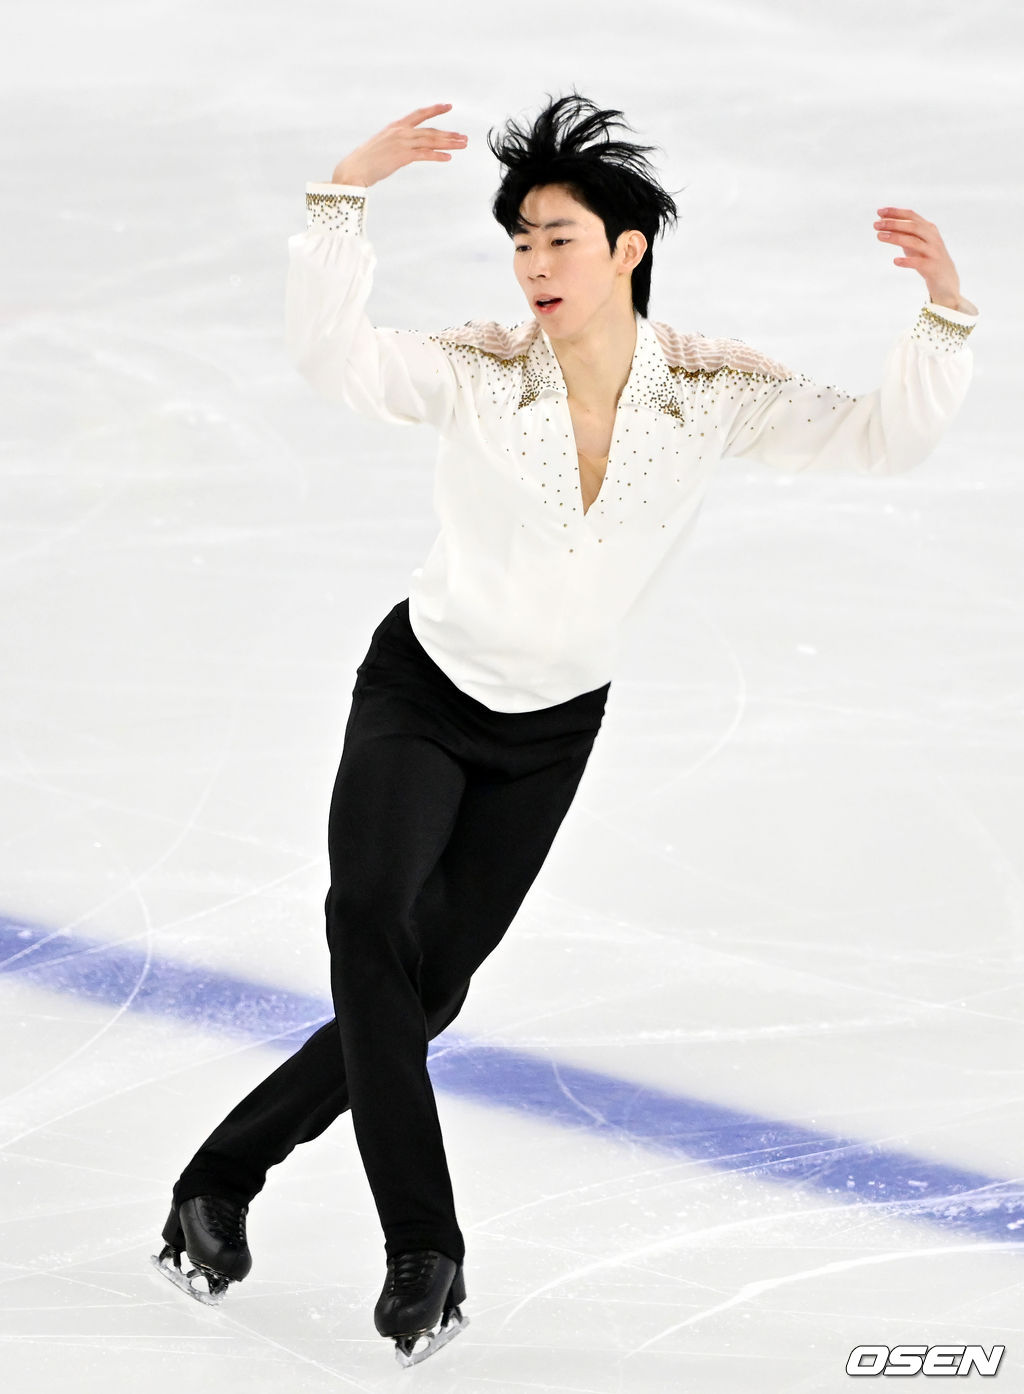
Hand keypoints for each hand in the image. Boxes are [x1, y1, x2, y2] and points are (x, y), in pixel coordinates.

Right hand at [332, 103, 467, 187]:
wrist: (354, 169)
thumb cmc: (366, 161)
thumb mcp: (382, 145)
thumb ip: (396, 143)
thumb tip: (405, 148)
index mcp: (395, 127)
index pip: (419, 114)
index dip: (435, 110)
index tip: (448, 106)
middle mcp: (400, 132)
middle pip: (430, 131)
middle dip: (449, 134)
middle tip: (463, 137)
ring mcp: (402, 143)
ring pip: (431, 141)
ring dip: (449, 143)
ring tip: (461, 145)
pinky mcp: (402, 156)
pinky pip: (425, 155)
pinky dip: (438, 156)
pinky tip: (448, 158)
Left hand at [873, 208, 962, 310]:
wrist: (947, 280)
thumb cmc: (927, 259)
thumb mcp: (915, 244)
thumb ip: (903, 233)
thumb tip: (883, 221)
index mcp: (929, 229)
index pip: (912, 216)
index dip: (896, 212)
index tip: (879, 211)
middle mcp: (933, 237)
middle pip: (913, 226)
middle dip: (893, 223)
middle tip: (875, 224)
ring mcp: (934, 252)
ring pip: (914, 242)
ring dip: (896, 238)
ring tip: (879, 236)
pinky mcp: (933, 267)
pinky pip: (919, 263)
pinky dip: (907, 261)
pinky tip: (895, 261)